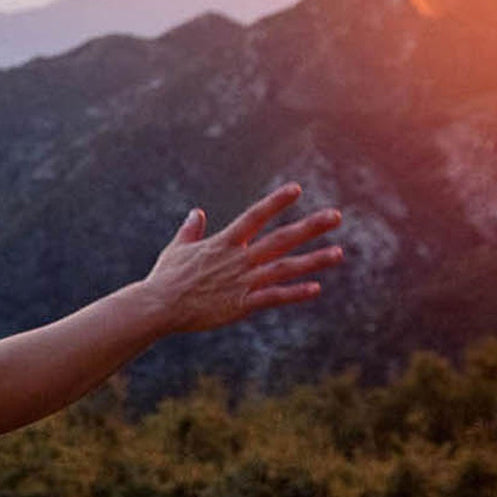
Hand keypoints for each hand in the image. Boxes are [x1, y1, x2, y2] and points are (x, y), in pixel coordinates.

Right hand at [140, 183, 344, 334]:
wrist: (158, 307)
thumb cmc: (165, 278)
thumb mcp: (177, 250)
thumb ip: (191, 231)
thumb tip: (196, 213)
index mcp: (223, 243)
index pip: (254, 216)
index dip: (276, 202)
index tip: (297, 189)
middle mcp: (238, 259)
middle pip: (280, 239)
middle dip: (309, 227)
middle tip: (336, 216)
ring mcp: (241, 281)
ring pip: (284, 267)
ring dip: (313, 260)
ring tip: (338, 252)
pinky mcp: (241, 304)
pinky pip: (273, 296)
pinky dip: (294, 293)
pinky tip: (316, 288)